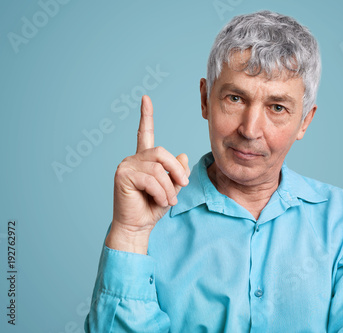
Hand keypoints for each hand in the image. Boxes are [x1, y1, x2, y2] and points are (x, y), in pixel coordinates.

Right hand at [105, 95, 189, 253]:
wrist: (138, 226)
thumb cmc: (153, 208)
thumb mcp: (172, 188)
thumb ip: (177, 171)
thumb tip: (183, 155)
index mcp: (144, 159)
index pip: (144, 133)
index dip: (146, 115)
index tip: (145, 98)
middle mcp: (133, 159)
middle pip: (162, 152)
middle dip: (176, 170)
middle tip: (183, 185)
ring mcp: (126, 166)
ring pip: (159, 168)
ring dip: (169, 188)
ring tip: (169, 200)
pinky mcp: (123, 175)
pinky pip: (151, 179)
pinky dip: (161, 192)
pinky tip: (160, 202)